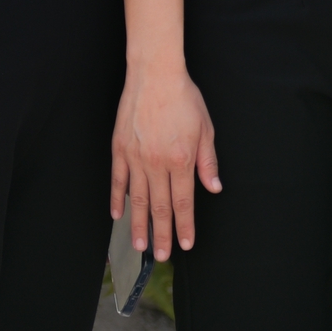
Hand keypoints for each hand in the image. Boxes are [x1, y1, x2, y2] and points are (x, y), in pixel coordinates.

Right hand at [111, 51, 219, 256]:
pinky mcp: (120, 148)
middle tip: (161, 256)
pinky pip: (117, 180)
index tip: (186, 244)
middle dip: (162, 234)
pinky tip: (117, 214)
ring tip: (139, 245)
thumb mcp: (205, 128)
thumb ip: (208, 161)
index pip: (184, 202)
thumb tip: (214, 188)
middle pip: (159, 207)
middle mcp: (157, 163)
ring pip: (137, 199)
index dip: (185, 225)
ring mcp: (135, 157)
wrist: (155, 74)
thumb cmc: (183, 97)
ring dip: (138, 225)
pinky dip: (117, 198)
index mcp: (181, 159)